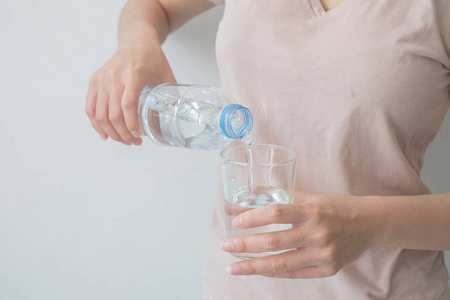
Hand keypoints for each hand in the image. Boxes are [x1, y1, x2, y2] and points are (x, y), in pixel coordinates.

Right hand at [86, 38, 175, 144]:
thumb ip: (172, 96)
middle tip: (135, 143)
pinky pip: (90, 108)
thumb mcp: (166, 75)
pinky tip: (105, 135)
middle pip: (113, 114)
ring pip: (101, 114)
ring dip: (112, 133)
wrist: (135, 39)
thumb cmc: (152, 57)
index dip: (131, 124)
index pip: (128, 105)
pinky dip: (96, 124)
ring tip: (124, 140)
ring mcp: (102, 79)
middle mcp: (114, 77)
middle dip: (124, 134)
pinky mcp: (94, 81)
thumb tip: (179, 119)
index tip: (139, 137)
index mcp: (134, 74)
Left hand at [222, 190, 376, 278]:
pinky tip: (257, 270)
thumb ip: (276, 197)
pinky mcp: (328, 269)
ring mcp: (324, 255)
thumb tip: (244, 200)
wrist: (369, 224)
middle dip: (245, 245)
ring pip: (281, 264)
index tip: (234, 222)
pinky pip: (294, 274)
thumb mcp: (307, 196)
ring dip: (253, 266)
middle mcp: (318, 233)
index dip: (253, 218)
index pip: (276, 213)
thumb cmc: (334, 206)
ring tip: (233, 267)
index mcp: (312, 210)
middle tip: (225, 246)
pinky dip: (272, 273)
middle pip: (274, 242)